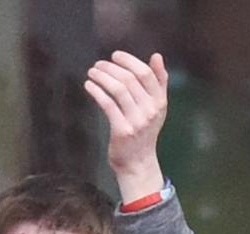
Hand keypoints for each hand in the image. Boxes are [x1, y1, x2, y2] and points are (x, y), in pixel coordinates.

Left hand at [84, 51, 167, 200]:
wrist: (138, 163)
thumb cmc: (144, 133)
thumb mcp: (157, 108)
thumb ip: (159, 82)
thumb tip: (157, 56)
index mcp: (160, 102)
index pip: (146, 74)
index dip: (129, 61)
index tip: (115, 55)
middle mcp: (150, 110)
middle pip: (130, 79)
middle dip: (112, 68)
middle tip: (98, 64)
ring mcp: (137, 121)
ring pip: (119, 89)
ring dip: (102, 77)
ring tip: (92, 72)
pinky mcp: (122, 130)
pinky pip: (108, 105)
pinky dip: (97, 92)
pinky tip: (89, 86)